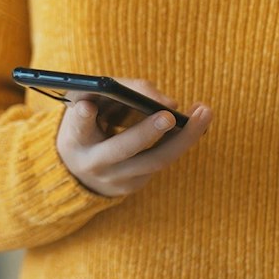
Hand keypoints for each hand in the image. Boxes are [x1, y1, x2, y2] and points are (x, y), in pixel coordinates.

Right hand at [53, 80, 211, 197]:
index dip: (82, 117)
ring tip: (204, 112)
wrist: (77, 170)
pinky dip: (182, 140)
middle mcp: (92, 162)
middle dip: (146, 132)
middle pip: (122, 149)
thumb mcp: (88, 103)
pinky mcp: (134, 186)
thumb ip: (119, 92)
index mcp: (74, 137)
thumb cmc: (89, 124)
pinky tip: (198, 123)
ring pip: (155, 160)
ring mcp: (115, 179)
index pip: (77, 127)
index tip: (87, 107)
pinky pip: (162, 161)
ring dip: (185, 137)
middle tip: (169, 116)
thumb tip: (171, 104)